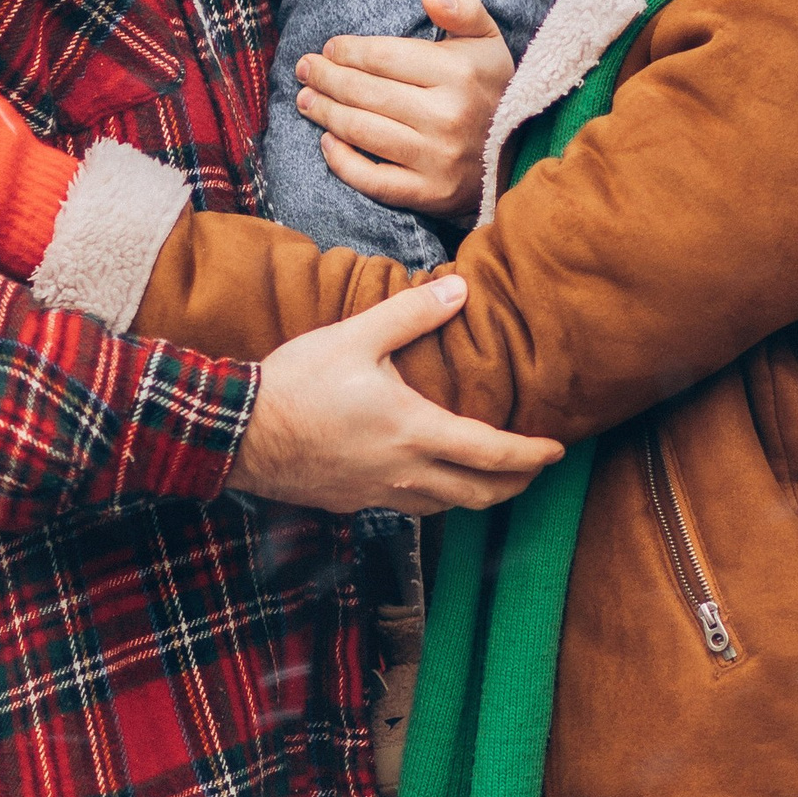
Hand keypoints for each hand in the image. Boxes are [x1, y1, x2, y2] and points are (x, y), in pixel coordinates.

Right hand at [231, 276, 561, 515]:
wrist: (240, 433)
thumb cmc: (298, 382)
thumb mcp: (356, 336)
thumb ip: (412, 314)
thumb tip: (460, 290)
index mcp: (416, 431)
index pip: (493, 455)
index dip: (532, 455)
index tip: (557, 451)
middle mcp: (407, 472)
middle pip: (481, 494)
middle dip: (516, 484)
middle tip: (535, 470)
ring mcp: (380, 493)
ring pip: (447, 506)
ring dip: (478, 494)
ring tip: (491, 476)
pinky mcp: (355, 501)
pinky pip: (410, 507)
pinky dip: (437, 496)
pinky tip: (430, 478)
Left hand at [295, 0, 513, 219]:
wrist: (517, 158)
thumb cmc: (490, 91)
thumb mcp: (488, 42)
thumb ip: (464, 9)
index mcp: (459, 73)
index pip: (384, 57)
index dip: (348, 51)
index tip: (329, 49)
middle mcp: (448, 116)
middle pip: (366, 92)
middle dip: (326, 78)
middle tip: (305, 69)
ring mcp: (438, 158)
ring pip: (362, 131)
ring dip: (324, 113)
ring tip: (305, 99)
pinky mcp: (429, 193)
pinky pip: (372, 179)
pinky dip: (342, 161)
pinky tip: (327, 142)